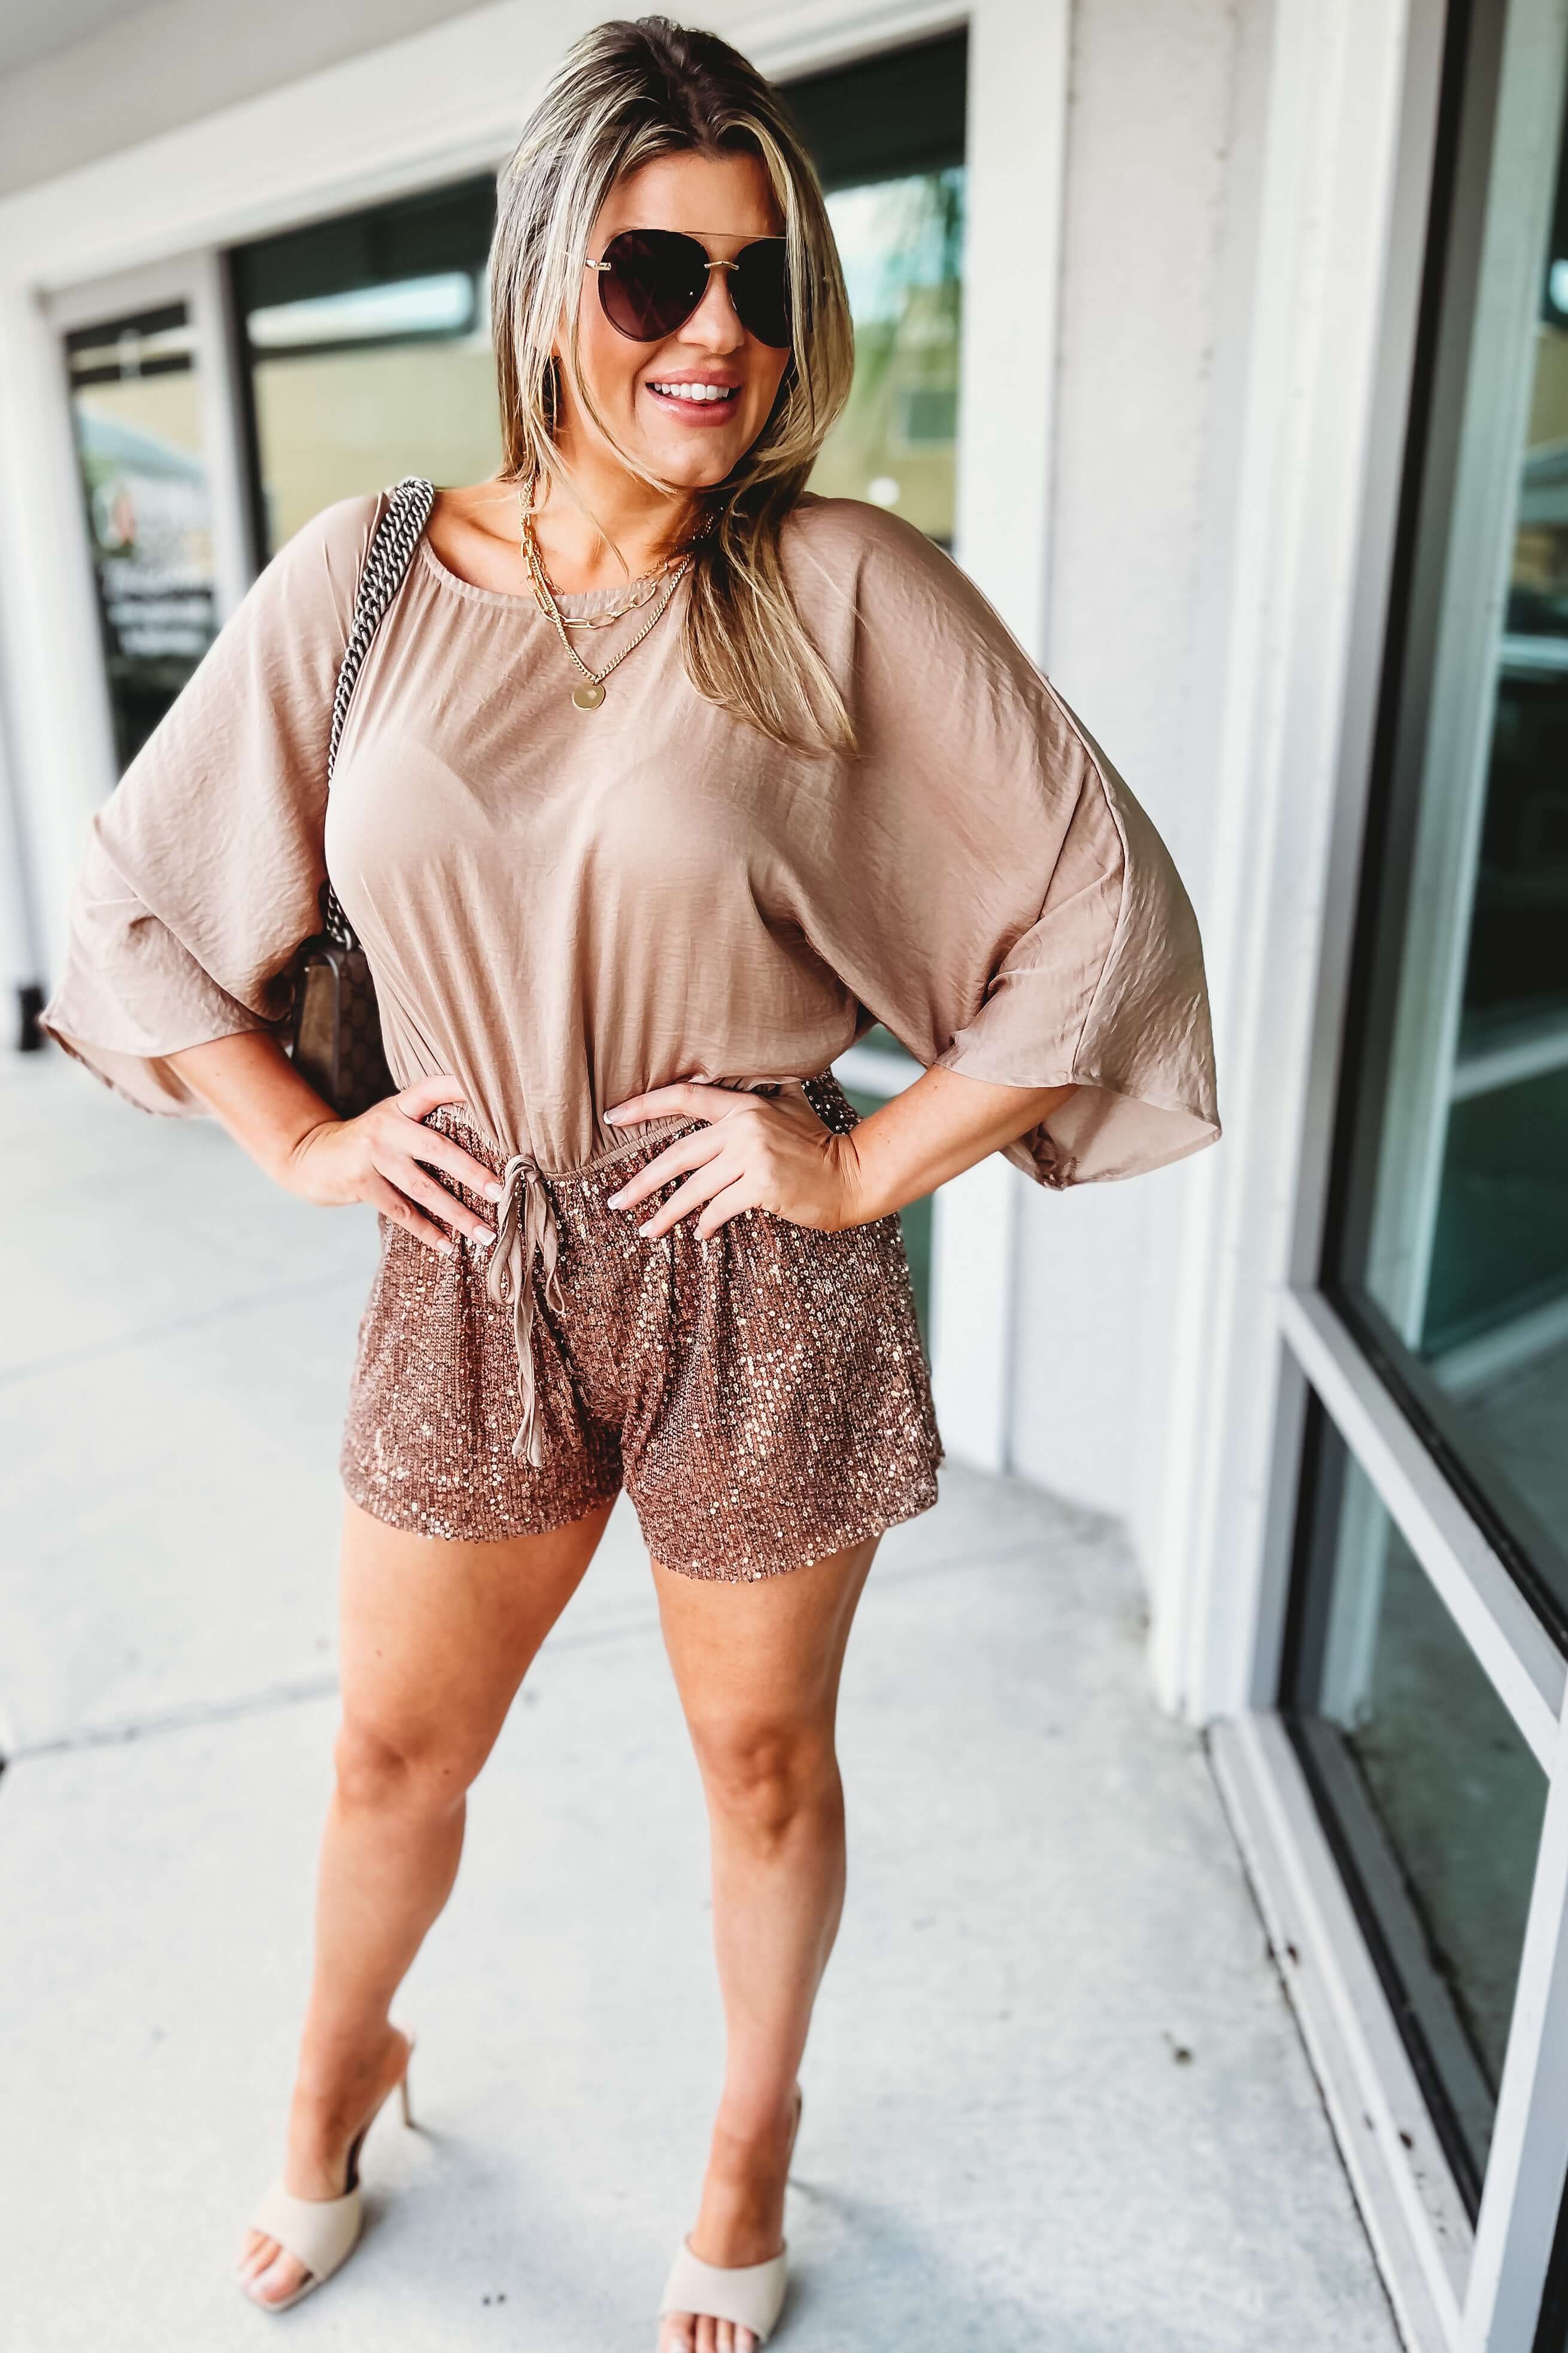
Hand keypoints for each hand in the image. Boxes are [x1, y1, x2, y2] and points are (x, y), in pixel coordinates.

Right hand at [282, 1073, 502, 1257]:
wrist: (312, 1157)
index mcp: (401, 1106)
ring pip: (423, 1188)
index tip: (494, 1099)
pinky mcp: (361, 1183)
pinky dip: (427, 1231)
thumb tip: (487, 1140)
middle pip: (438, 1148)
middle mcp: (387, 1126)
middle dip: (473, 1173)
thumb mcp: (393, 1120)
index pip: (433, 1089)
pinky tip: (448, 1246)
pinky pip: (402, 1211)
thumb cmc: (370, 1141)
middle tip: (500, 1192)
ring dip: (457, 1214)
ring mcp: (372, 1155)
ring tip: (485, 1233)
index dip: (461, 1088)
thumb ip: (427, 1122)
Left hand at [602, 1081, 864, 1240]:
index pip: (684, 1097)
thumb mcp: (789, 1107)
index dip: (644, 1105)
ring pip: (694, 1188)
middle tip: (616, 1200)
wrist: (851, 1177)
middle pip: (677, 1154)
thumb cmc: (817, 1146)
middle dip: (642, 1181)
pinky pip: (719, 1209)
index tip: (611, 1118)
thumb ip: (757, 1096)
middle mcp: (745, 1126)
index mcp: (744, 1105)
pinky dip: (705, 1225)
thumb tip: (727, 1081)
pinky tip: (697, 1235)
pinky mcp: (762, 1185)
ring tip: (645, 1230)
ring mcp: (753, 1156)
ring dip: (666, 1213)